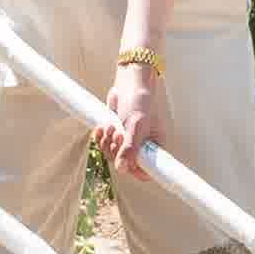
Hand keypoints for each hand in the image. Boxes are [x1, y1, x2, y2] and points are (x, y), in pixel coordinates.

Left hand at [94, 49, 157, 166]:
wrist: (129, 83)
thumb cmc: (140, 100)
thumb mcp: (137, 124)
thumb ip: (130, 147)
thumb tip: (122, 169)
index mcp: (154, 147)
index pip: (147, 170)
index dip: (135, 170)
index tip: (125, 163)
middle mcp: (142, 147)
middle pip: (125, 165)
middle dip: (116, 151)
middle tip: (117, 134)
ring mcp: (128, 141)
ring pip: (112, 156)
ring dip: (106, 143)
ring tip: (110, 126)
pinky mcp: (115, 135)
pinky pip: (104, 145)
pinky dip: (100, 138)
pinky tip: (100, 128)